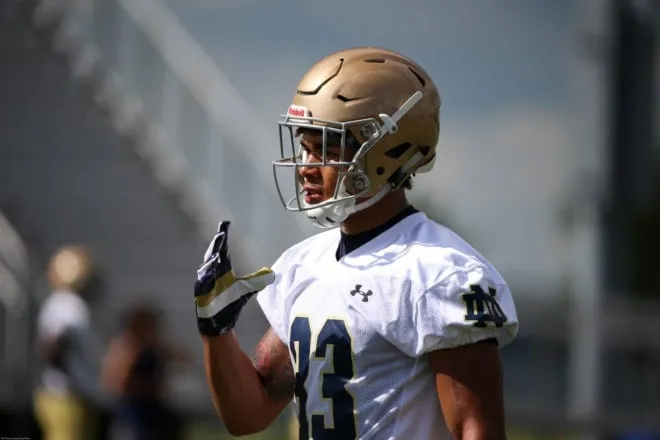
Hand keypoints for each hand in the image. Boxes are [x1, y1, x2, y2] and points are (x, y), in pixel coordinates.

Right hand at [194, 221, 274, 335]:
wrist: (218, 323)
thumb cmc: (229, 304)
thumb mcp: (245, 290)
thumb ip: (256, 280)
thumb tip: (269, 272)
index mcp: (222, 270)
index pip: (223, 250)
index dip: (223, 238)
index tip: (225, 224)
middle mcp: (212, 273)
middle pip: (214, 254)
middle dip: (217, 244)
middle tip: (221, 233)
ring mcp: (205, 283)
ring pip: (207, 268)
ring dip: (211, 259)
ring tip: (218, 251)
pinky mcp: (200, 294)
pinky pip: (202, 283)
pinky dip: (205, 277)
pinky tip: (209, 272)